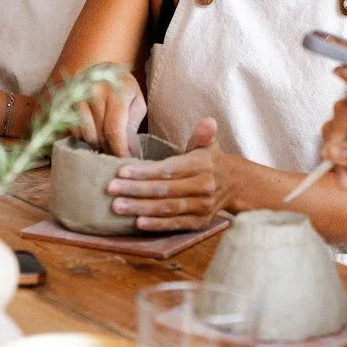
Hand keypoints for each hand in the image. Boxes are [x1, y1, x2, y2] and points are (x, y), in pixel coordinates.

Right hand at [75, 66, 146, 156]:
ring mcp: (77, 94)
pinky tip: (91, 133)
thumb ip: (132, 125)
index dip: (119, 149)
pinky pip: (73, 129)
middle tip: (115, 153)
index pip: (114, 129)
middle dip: (109, 149)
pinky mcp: (65, 99)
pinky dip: (83, 136)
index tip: (123, 160)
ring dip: (96, 144)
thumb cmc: (122, 89)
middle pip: (99, 134)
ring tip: (104, 142)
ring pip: (85, 133)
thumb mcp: (136, 102)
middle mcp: (95, 90)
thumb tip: (131, 155)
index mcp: (117, 91)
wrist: (102, 69)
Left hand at [106, 117, 231, 230]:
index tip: (121, 172)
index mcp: (201, 165)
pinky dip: (157, 225)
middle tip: (111, 190)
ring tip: (117, 206)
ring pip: (167, 208)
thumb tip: (209, 121)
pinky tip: (138, 222)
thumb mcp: (209, 144)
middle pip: (164, 190)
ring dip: (140, 208)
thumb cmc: (211, 161)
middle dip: (135, 190)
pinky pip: (175, 224)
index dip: (144, 172)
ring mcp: (202, 207)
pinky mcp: (199, 222)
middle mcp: (203, 187)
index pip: (169, 169)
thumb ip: (203, 134)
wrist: (235, 185)